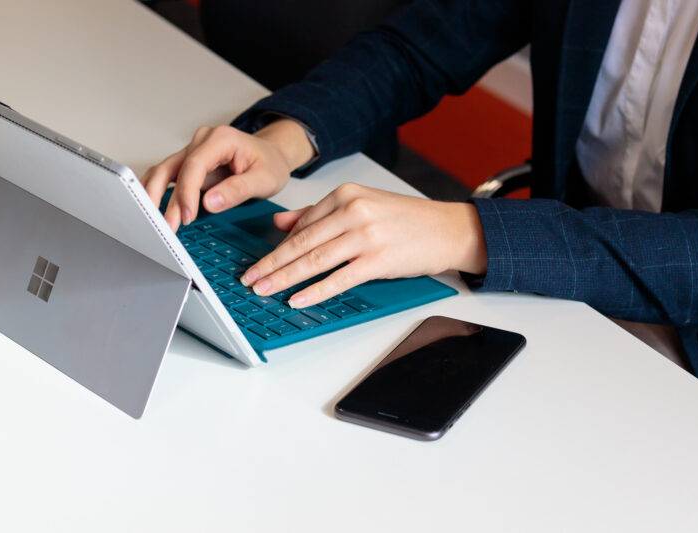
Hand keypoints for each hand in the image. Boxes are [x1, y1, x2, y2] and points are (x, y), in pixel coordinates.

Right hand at [141, 119, 314, 230]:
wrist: (272, 156)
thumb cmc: (270, 165)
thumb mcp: (264, 180)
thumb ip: (237, 190)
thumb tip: (209, 203)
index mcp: (221, 139)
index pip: (195, 165)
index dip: (187, 193)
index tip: (187, 216)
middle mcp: (202, 141)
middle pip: (172, 167)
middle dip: (162, 197)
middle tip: (164, 225)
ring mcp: (193, 150)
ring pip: (165, 172)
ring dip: (155, 196)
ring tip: (154, 222)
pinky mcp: (190, 163)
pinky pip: (169, 176)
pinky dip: (159, 192)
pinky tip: (152, 209)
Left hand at [239, 183, 486, 307]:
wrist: (448, 229)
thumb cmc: (406, 220)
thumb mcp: (362, 205)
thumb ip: (320, 213)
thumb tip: (280, 222)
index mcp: (346, 195)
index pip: (302, 225)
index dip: (276, 247)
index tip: (258, 262)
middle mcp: (353, 211)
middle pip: (302, 242)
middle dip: (271, 264)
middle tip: (249, 278)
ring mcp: (366, 235)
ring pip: (314, 260)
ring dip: (284, 278)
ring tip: (263, 289)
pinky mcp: (378, 259)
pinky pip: (339, 278)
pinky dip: (315, 290)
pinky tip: (297, 298)